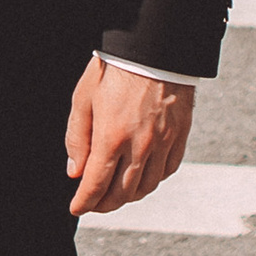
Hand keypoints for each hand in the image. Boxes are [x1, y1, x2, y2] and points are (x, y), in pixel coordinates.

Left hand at [64, 56, 193, 217]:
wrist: (154, 48)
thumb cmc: (114, 69)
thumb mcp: (83, 99)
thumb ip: (77, 138)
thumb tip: (76, 172)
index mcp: (112, 137)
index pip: (96, 185)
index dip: (84, 202)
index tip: (76, 207)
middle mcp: (140, 146)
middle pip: (121, 193)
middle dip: (104, 204)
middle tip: (93, 204)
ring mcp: (163, 142)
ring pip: (146, 187)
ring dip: (128, 197)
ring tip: (116, 194)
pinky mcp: (180, 136)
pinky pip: (167, 170)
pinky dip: (152, 181)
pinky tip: (142, 177)